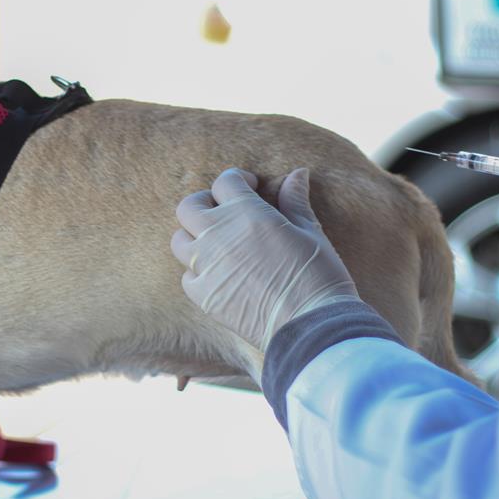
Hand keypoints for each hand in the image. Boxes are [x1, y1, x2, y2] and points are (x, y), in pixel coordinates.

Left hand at [171, 168, 357, 352]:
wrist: (310, 324)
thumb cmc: (318, 274)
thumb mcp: (310, 231)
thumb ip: (294, 201)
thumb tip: (297, 174)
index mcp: (247, 212)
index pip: (225, 181)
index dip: (237, 180)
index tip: (249, 187)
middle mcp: (218, 234)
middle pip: (189, 207)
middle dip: (203, 203)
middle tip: (221, 211)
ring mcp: (206, 265)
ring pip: (180, 241)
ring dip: (194, 237)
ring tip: (215, 244)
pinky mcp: (203, 295)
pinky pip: (187, 276)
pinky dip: (198, 272)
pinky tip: (218, 275)